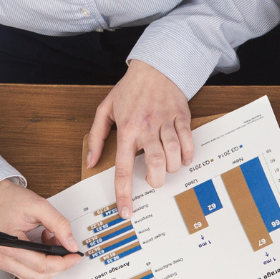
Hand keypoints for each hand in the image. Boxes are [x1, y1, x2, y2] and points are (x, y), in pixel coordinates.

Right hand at [0, 180, 81, 278]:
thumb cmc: (8, 199)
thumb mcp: (38, 206)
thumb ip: (58, 224)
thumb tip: (71, 244)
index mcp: (8, 245)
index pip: (42, 266)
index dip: (63, 263)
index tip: (75, 256)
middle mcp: (1, 257)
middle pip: (39, 275)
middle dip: (58, 264)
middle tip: (65, 247)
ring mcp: (1, 261)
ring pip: (34, 276)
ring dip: (49, 264)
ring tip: (51, 242)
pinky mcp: (3, 261)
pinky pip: (27, 271)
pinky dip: (40, 263)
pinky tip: (42, 247)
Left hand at [86, 59, 193, 221]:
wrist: (155, 67)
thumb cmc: (129, 90)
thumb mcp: (105, 110)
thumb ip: (96, 137)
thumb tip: (90, 162)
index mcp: (126, 129)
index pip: (122, 168)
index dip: (124, 193)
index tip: (126, 211)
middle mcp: (147, 128)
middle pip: (155, 165)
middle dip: (156, 180)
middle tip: (153, 180)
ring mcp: (166, 123)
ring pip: (174, 155)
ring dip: (172, 168)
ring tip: (167, 166)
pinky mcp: (182, 118)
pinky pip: (188, 143)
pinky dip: (187, 155)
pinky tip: (182, 157)